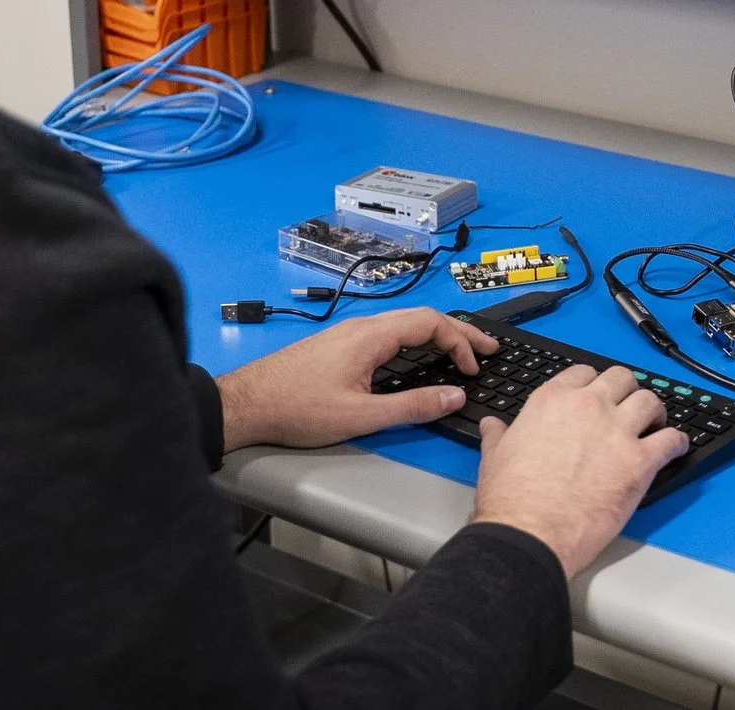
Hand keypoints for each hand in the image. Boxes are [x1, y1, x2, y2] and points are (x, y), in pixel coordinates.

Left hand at [216, 307, 495, 451]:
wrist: (247, 404)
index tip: (475, 367)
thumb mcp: (360, 416)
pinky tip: (419, 359)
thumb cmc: (297, 410)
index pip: (431, 323)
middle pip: (422, 318)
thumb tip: (454, 396)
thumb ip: (411, 406)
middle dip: (459, 333)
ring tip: (461, 353)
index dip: (461, 342)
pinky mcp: (339, 345)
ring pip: (405, 325)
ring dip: (437, 336)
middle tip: (487, 349)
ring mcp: (349, 333)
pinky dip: (416, 342)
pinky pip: (389, 333)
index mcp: (370, 336)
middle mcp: (362, 327)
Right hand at [472, 364, 688, 576]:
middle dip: (626, 391)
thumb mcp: (494, 456)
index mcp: (552, 401)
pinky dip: (677, 442)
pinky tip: (675, 447)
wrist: (529, 533)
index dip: (593, 385)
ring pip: (649, 400)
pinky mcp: (638, 462)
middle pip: (621, 378)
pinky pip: (670, 440)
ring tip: (655, 424)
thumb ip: (499, 435)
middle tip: (628, 408)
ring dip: (654, 412)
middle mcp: (587, 407)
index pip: (583, 374)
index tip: (598, 397)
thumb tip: (492, 426)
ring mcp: (616, 432)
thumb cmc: (510, 500)